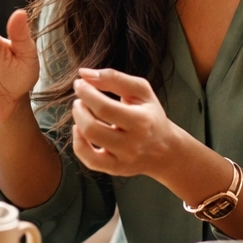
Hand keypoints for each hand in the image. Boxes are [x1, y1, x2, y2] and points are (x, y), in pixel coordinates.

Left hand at [69, 68, 195, 179]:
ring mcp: (123, 159)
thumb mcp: (141, 90)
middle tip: (80, 98)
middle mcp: (132, 143)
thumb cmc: (150, 115)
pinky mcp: (115, 169)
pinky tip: (80, 130)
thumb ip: (113, 78)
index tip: (80, 84)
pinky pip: (89, 160)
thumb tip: (83, 73)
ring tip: (81, 110)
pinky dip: (78, 143)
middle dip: (79, 108)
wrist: (165, 149)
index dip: (86, 93)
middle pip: (92, 127)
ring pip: (88, 142)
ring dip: (77, 121)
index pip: (103, 107)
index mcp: (141, 121)